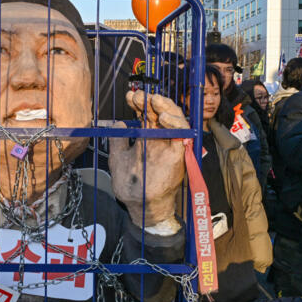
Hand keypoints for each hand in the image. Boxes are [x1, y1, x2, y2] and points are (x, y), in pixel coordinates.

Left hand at [108, 91, 185, 229]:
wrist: (139, 205)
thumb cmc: (130, 185)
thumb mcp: (118, 158)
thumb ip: (117, 141)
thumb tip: (117, 123)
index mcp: (147, 137)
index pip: (146, 114)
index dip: (139, 103)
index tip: (129, 96)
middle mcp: (160, 139)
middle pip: (160, 112)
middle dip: (150, 101)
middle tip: (139, 96)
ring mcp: (170, 145)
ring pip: (175, 118)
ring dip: (166, 107)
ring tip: (153, 100)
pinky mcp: (179, 154)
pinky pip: (183, 134)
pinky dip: (176, 124)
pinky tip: (164, 118)